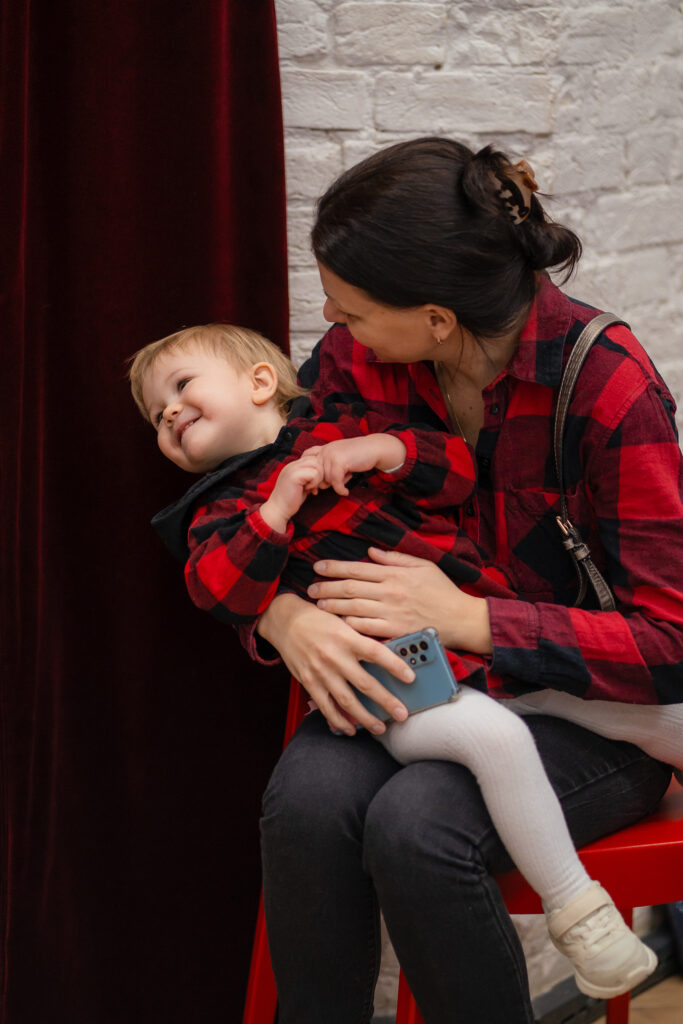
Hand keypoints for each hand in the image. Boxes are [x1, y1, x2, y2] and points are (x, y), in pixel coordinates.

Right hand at [256, 593, 414, 734]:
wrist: (285, 621)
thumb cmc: (318, 619)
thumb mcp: (343, 622)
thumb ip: (361, 638)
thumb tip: (387, 654)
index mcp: (347, 637)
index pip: (376, 653)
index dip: (395, 666)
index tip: (410, 678)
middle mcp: (335, 656)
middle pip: (365, 684)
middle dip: (386, 702)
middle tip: (402, 714)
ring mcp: (321, 671)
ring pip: (347, 701)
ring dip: (366, 718)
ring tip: (380, 727)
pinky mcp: (309, 682)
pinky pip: (326, 706)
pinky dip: (339, 720)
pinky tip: (351, 729)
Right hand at [260, 454, 324, 531]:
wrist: (279, 509)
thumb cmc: (291, 500)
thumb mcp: (302, 485)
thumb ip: (310, 476)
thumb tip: (324, 473)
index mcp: (294, 465)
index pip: (313, 458)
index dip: (318, 470)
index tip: (315, 483)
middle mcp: (292, 464)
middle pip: (316, 459)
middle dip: (320, 473)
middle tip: (316, 486)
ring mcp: (292, 469)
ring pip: (316, 465)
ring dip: (318, 478)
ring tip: (311, 488)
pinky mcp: (294, 476)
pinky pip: (313, 473)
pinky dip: (314, 483)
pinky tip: (308, 490)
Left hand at [307, 434, 406, 495]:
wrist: (374, 448)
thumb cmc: (358, 455)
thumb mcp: (339, 459)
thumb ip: (328, 468)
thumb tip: (317, 487)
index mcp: (323, 449)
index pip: (307, 464)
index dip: (310, 477)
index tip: (314, 489)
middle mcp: (324, 451)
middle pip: (316, 476)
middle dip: (326, 483)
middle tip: (340, 480)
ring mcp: (331, 455)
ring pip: (326, 480)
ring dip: (337, 485)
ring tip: (347, 477)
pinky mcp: (339, 462)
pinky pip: (335, 482)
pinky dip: (340, 489)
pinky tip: (346, 491)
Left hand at [308, 547, 492, 653]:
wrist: (461, 618)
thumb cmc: (442, 590)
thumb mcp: (423, 565)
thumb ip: (396, 557)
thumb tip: (371, 552)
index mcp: (395, 573)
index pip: (357, 568)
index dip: (335, 567)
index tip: (318, 567)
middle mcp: (390, 591)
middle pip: (350, 587)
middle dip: (326, 587)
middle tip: (310, 588)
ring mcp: (391, 612)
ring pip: (353, 607)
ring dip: (332, 606)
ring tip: (318, 605)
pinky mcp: (394, 631)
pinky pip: (365, 628)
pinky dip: (349, 625)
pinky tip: (337, 623)